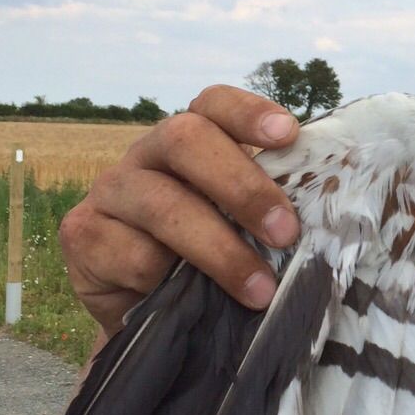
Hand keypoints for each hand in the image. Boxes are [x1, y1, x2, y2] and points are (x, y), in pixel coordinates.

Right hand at [59, 85, 301, 336]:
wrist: (149, 310)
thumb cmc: (207, 257)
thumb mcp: (239, 226)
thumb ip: (270, 208)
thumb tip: (331, 212)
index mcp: (190, 138)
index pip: (213, 104)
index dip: (248, 113)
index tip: (287, 136)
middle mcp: (146, 154)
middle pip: (185, 139)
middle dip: (242, 186)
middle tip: (285, 232)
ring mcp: (110, 190)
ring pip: (162, 206)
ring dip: (219, 250)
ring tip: (260, 290)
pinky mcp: (83, 234)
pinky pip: (132, 254)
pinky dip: (168, 281)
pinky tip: (188, 302)